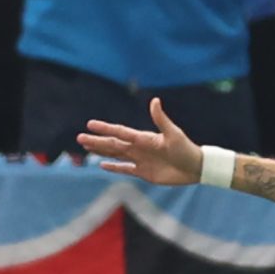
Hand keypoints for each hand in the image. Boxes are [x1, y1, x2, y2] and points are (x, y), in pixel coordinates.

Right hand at [79, 97, 203, 184]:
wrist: (195, 168)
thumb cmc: (186, 149)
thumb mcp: (173, 134)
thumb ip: (161, 119)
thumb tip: (155, 101)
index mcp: (143, 138)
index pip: (120, 132)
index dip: (105, 128)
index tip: (90, 124)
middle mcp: (139, 147)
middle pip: (113, 144)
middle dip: (96, 141)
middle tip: (79, 138)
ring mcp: (140, 160)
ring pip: (116, 155)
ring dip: (101, 151)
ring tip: (86, 147)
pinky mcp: (143, 172)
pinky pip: (125, 169)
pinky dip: (114, 167)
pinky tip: (102, 164)